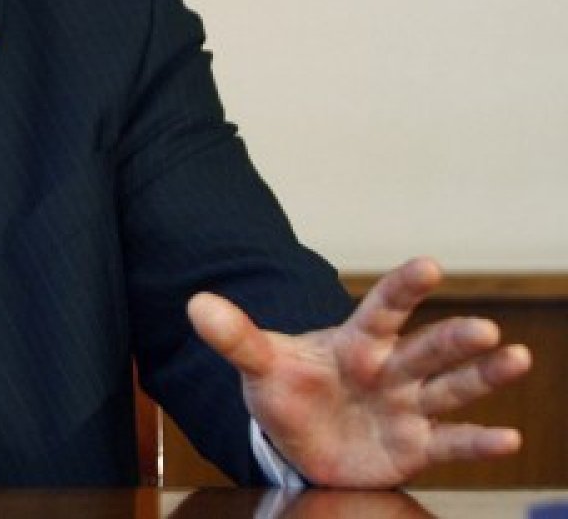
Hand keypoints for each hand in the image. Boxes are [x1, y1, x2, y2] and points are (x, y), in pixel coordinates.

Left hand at [188, 257, 531, 487]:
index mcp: (356, 341)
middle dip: (455, 340)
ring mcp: (407, 407)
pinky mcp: (415, 446)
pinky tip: (508, 437)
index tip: (430, 265)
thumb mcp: (259, 365)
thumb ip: (234, 337)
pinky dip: (479, 441)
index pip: (383, 308)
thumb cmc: (288, 392)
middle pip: (426, 350)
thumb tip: (195, 304)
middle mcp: (390, 369)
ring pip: (451, 388)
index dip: (404, 287)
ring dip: (484, 376)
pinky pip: (450, 443)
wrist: (298, 440)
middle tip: (486, 330)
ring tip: (516, 360)